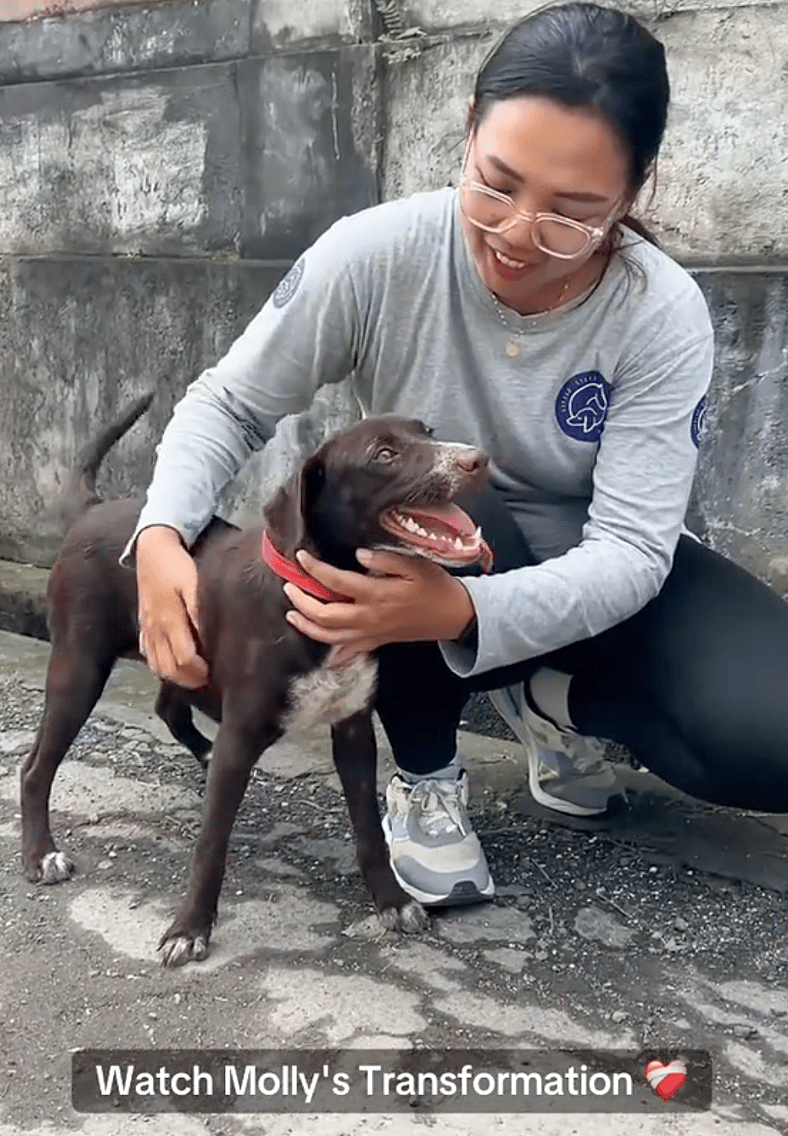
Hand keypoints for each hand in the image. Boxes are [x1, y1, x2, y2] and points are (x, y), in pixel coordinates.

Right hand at [135, 526, 208, 687]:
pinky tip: (171, 664)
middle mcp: (155, 628)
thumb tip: (206, 634)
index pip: (184, 659)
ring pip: (156, 664)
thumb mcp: (192, 582)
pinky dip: (159, 665)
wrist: (152, 547)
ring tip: (192, 676)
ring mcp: (147, 627)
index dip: (199, 672)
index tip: (213, 674)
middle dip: (188, 680)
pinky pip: (147, 653)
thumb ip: (198, 608)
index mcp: (169, 620)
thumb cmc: (176, 563)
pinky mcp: (143, 623)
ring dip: (174, 675)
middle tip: (206, 680)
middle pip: (168, 669)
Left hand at [283, 548, 475, 666]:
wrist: (454, 616)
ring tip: (292, 614)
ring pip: (330, 637)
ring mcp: (372, 634)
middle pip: (324, 615)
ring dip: (307, 627)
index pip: (336, 582)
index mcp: (377, 595)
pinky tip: (319, 653)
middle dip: (302, 601)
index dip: (314, 569)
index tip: (301, 557)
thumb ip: (386, 559)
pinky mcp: (377, 643)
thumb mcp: (416, 565)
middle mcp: (369, 618)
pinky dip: (332, 656)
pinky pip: (349, 653)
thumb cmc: (436, 587)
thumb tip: (359, 555)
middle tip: (290, 586)